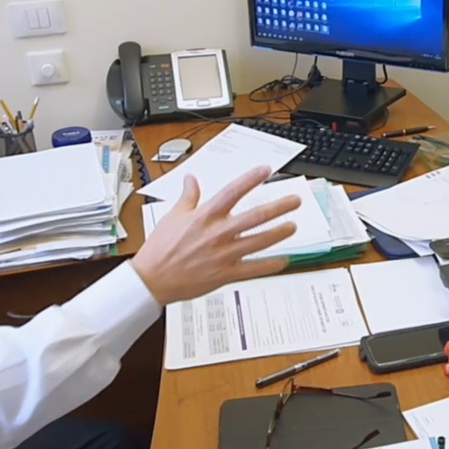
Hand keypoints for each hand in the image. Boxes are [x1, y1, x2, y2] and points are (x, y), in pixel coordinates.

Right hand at [130, 167, 299, 303]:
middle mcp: (218, 233)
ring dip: (279, 233)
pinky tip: (284, 260)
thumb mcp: (173, 216)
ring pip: (259, 241)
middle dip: (278, 207)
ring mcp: (224, 254)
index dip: (250, 179)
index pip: (232, 192)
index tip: (266, 170)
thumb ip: (188, 197)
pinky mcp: (225, 274)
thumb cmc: (161, 248)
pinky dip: (270, 265)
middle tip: (295, 201)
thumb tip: (191, 179)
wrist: (152, 279)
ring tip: (292, 226)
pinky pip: (254, 269)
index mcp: (205, 216)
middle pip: (255, 216)